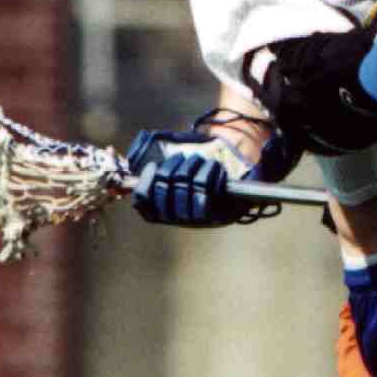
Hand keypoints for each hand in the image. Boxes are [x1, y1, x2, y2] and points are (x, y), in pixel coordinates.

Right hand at [126, 124, 249, 227]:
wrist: (241, 188)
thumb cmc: (205, 176)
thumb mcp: (180, 170)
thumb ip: (158, 164)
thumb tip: (135, 161)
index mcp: (164, 212)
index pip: (142, 202)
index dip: (144, 182)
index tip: (153, 166)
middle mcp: (178, 219)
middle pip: (164, 187)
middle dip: (172, 166)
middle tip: (182, 157)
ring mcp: (198, 218)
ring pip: (184, 183)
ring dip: (191, 164)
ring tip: (198, 160)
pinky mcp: (217, 213)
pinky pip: (204, 186)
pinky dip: (209, 171)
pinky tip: (214, 167)